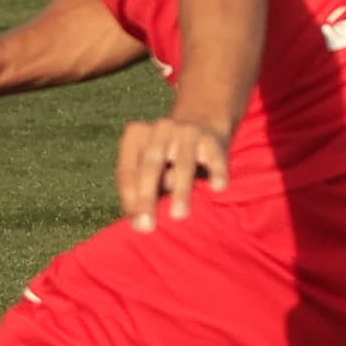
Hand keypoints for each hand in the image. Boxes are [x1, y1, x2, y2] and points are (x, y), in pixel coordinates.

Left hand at [115, 115, 231, 231]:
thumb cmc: (167, 156)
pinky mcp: (212, 139)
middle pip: (150, 165)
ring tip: (178, 215)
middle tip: (147, 225)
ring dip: (180, 190)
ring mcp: (187, 132)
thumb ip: (142, 189)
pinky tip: (218, 188)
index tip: (136, 225)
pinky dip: (217, 172)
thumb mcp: (149, 166)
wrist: (202, 120)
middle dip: (147, 196)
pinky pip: (215, 159)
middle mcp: (160, 130)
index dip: (130, 199)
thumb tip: (140, 223)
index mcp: (136, 135)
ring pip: (183, 164)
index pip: (128, 171)